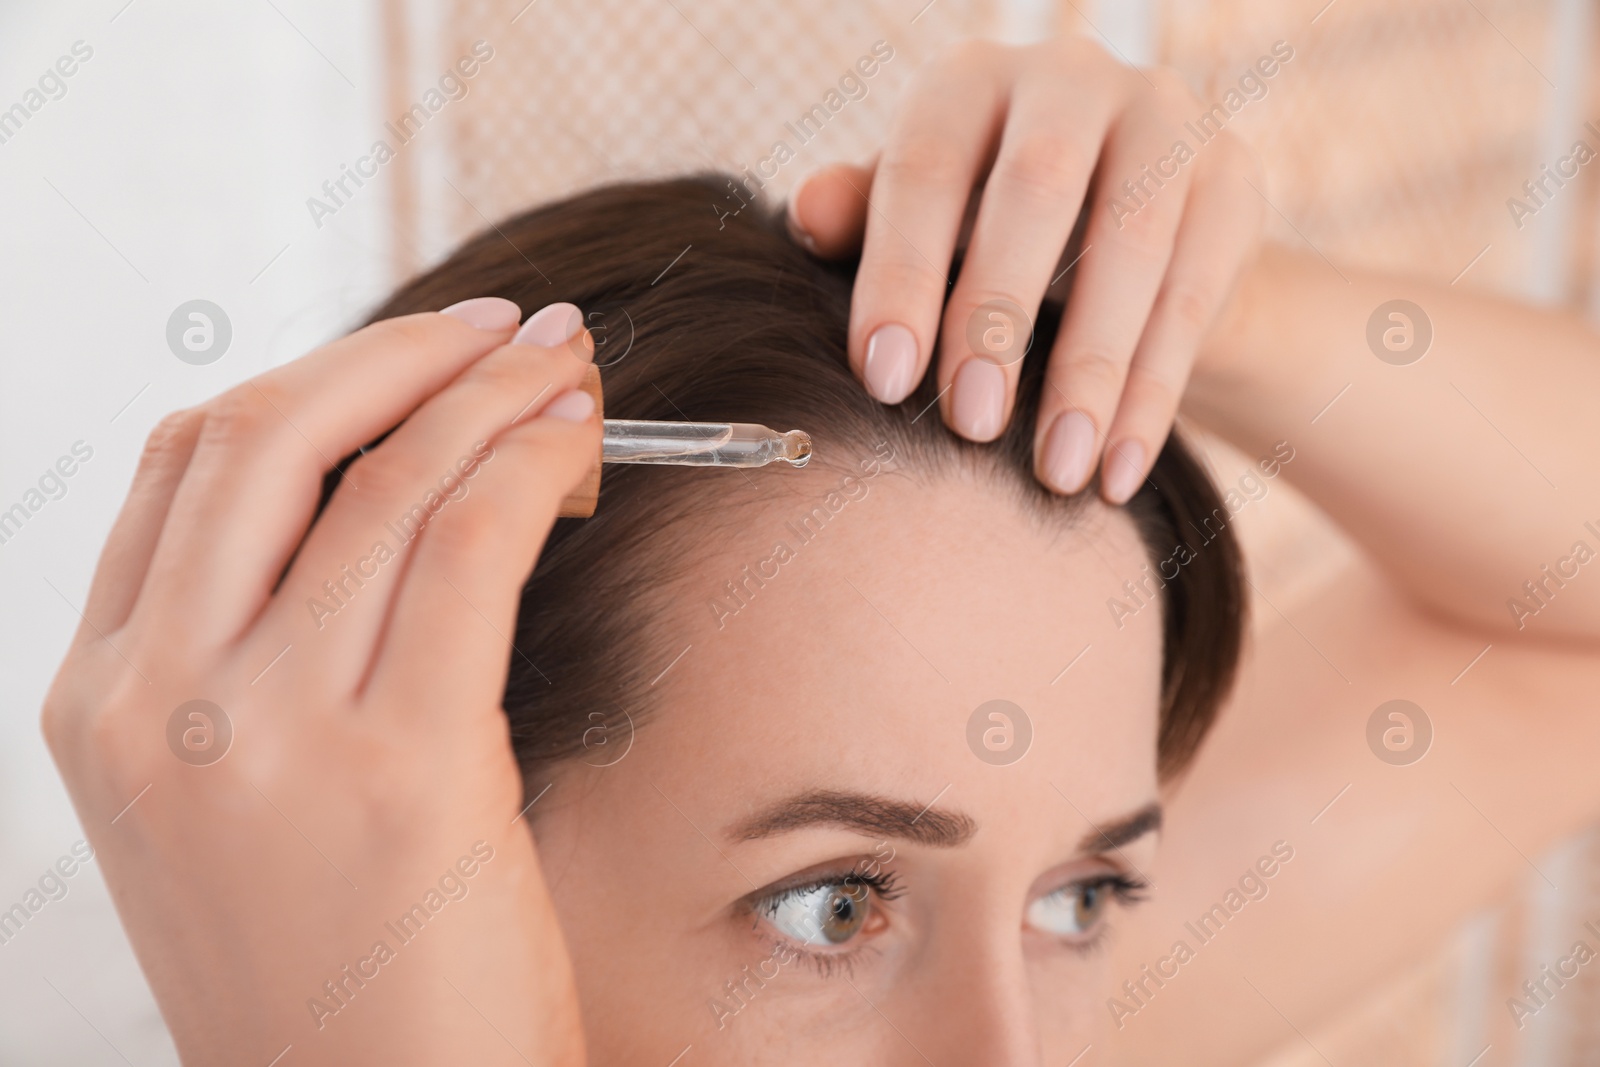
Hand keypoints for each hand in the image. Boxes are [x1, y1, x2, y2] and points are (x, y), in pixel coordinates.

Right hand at [42, 298, 597, 1065]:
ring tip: (567, 370)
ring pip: (384, 477)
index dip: (315, 379)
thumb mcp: (240, 803)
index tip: (413, 356)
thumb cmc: (333, 974)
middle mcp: (158, 706)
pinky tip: (579, 445)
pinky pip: (469, 543)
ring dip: (489, 394)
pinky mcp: (397, 767)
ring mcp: (265, 735)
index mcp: (103, 705)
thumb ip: (264, 653)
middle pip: (265, 434)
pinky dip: (531, 463)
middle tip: (499, 329)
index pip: (190, 468)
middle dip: (398, 353)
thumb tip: (380, 495)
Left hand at [788, 37, 1264, 501]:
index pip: (925, 167)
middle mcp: (1071, 77)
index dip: (900, 272)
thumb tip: (806, 212)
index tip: (882, 379)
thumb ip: (864, 220)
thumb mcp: (919, 229)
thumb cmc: (984, 238)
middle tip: (971, 427)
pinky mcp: (1233, 181)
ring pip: (1133, 244)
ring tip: (1056, 473)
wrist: (1130, 244)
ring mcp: (1166, 118)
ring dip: (1091, 371)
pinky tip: (1115, 471)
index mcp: (970, 82)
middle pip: (1036, 190)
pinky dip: (1152, 395)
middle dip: (998, 318)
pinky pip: (1195, 295)